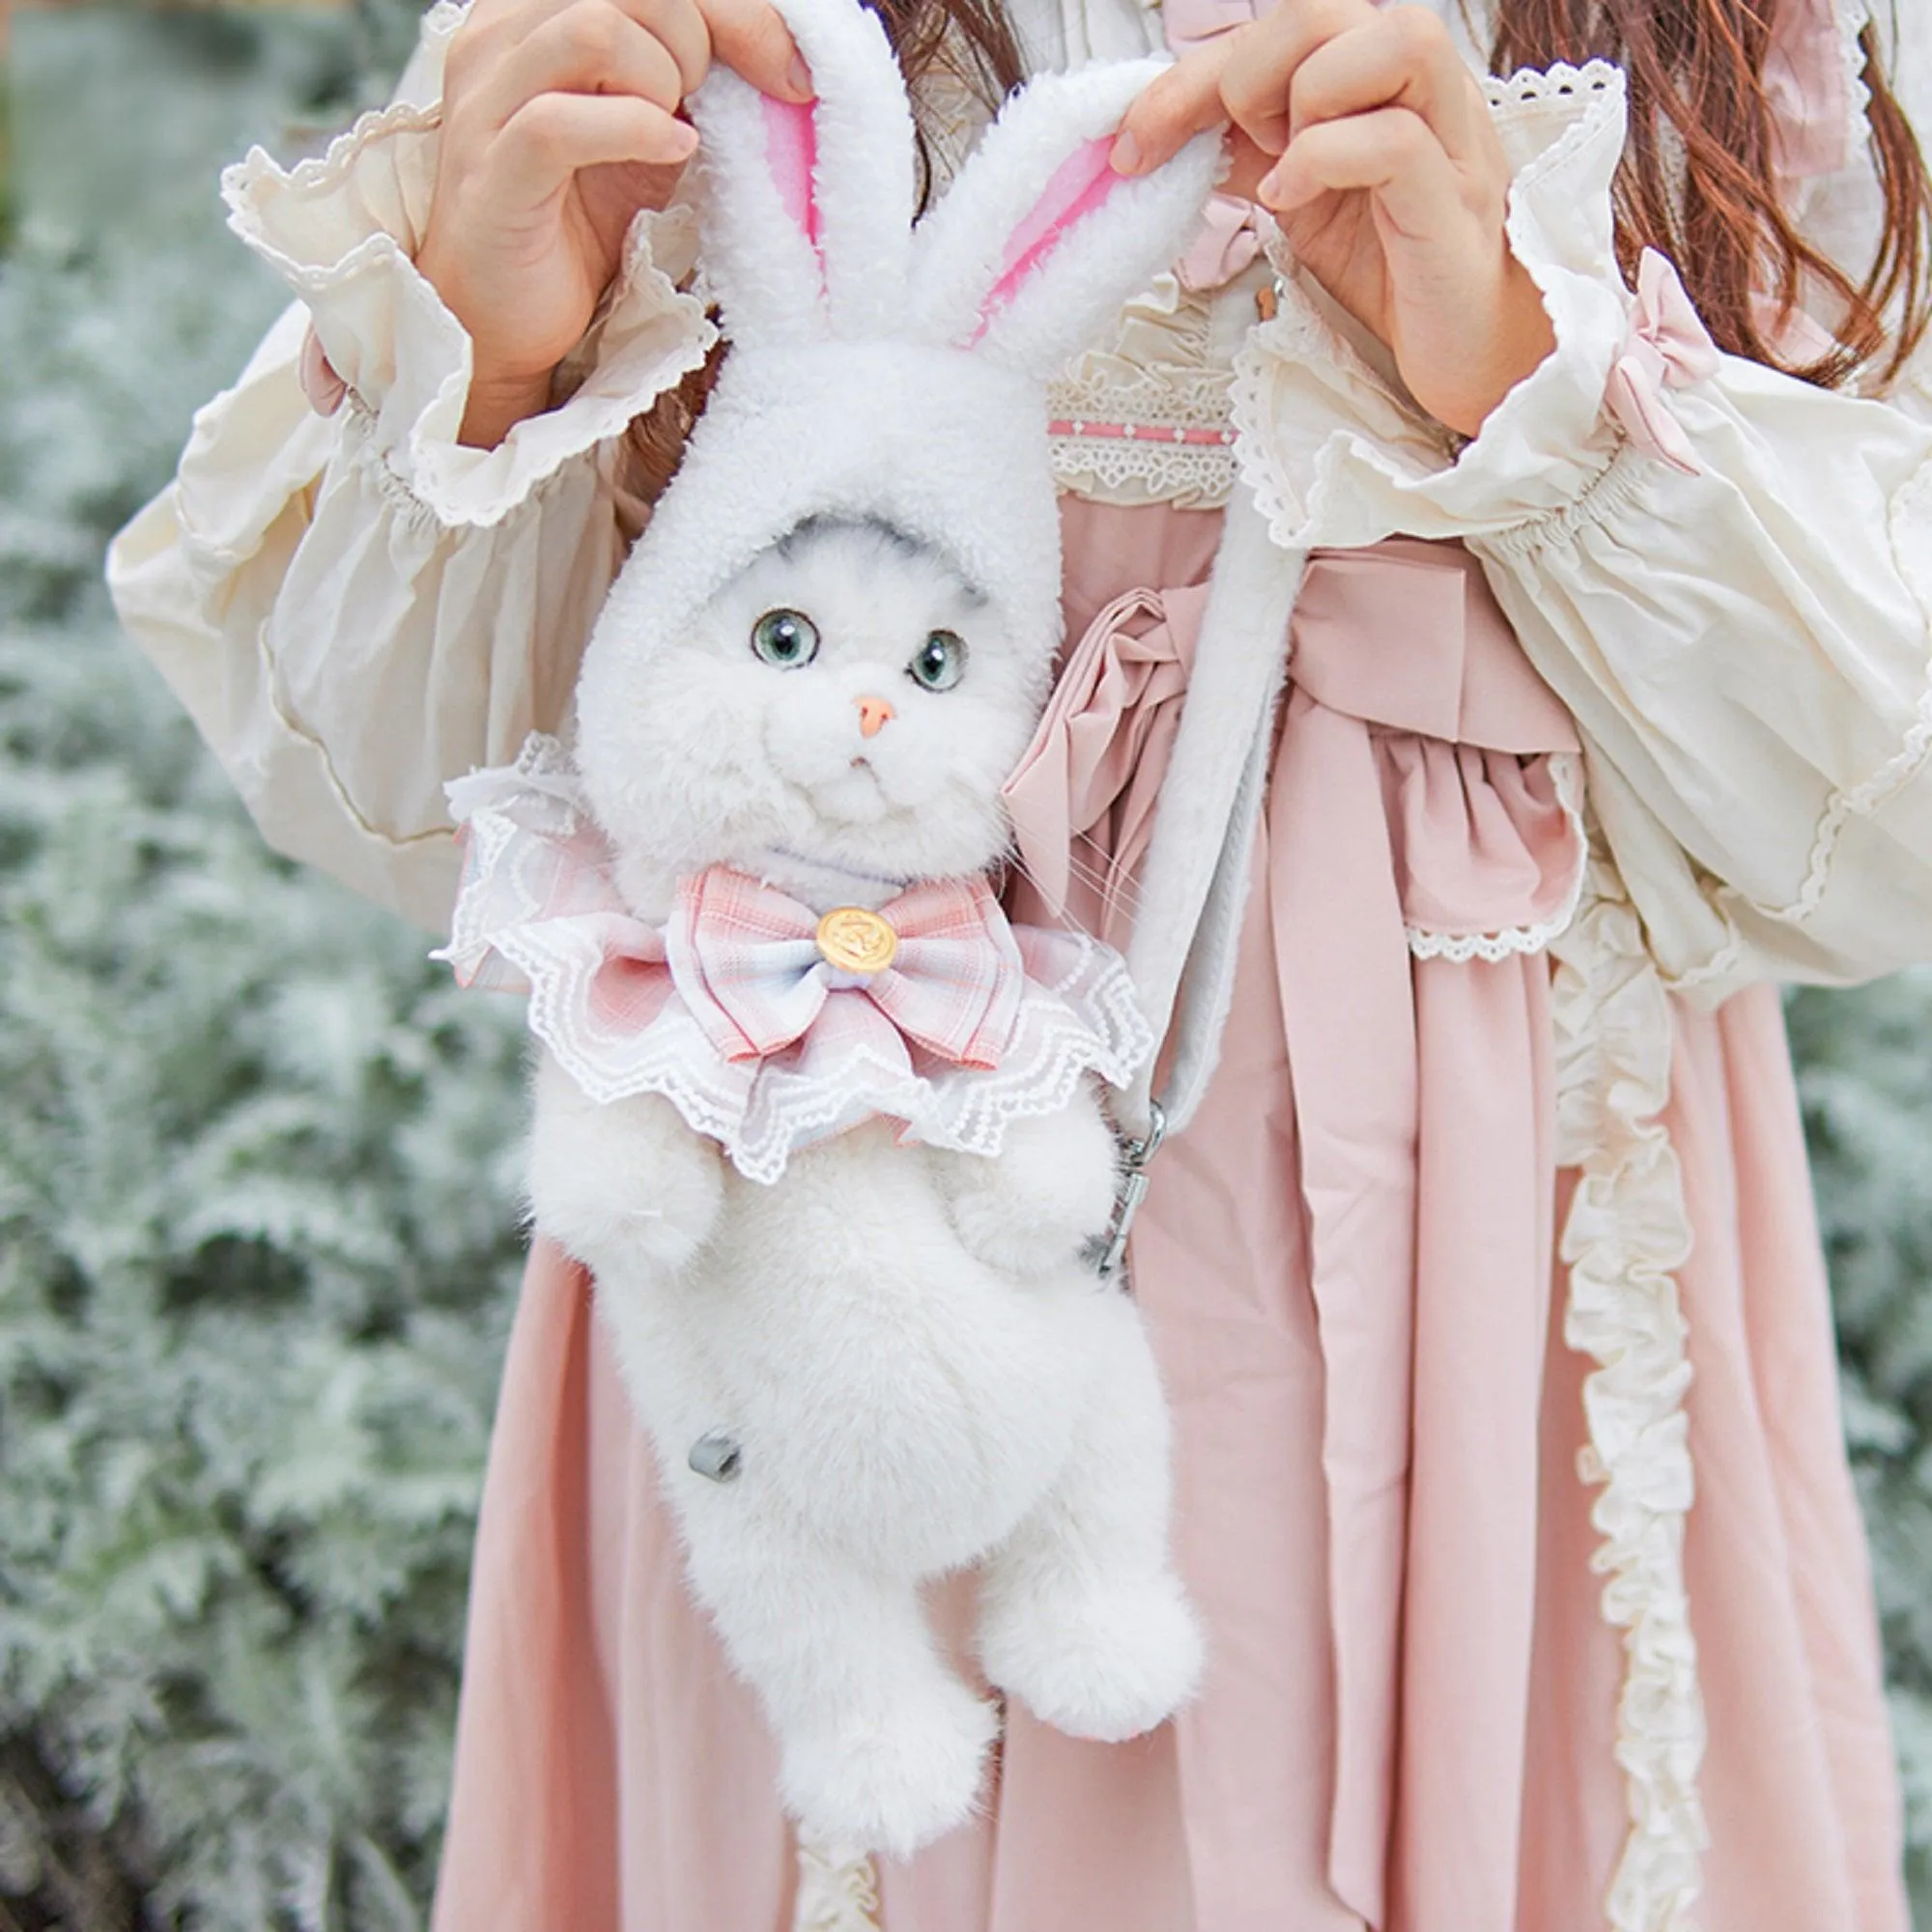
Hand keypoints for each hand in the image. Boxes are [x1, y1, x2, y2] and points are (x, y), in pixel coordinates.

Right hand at [417, 0, 810, 447]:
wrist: (511, 315)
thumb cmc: (578, 216)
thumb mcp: (649, 126)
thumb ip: (687, 72)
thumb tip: (773, 49)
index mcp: (533, 9)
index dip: (731, 7)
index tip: (786, 67)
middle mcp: (498, 34)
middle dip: (700, 38)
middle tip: (712, 108)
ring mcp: (485, 100)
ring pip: (592, 27)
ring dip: (664, 77)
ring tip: (680, 131)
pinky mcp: (492, 172)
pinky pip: (560, 122)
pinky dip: (636, 130)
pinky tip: (671, 152)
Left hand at [1114, 1, 1554, 437]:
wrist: (1470, 351)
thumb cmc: (1394, 270)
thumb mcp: (1299, 200)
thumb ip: (1249, 153)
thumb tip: (1168, 135)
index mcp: (1375, 82)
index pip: (1277, 29)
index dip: (1189, 76)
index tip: (1132, 142)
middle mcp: (1418, 92)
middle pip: (1327, 8)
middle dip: (1247, 70)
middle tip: (1232, 148)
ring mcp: (1447, 139)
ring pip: (1393, 39)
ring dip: (1307, 93)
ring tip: (1278, 166)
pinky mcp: (1453, 203)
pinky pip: (1398, 140)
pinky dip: (1326, 159)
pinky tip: (1289, 201)